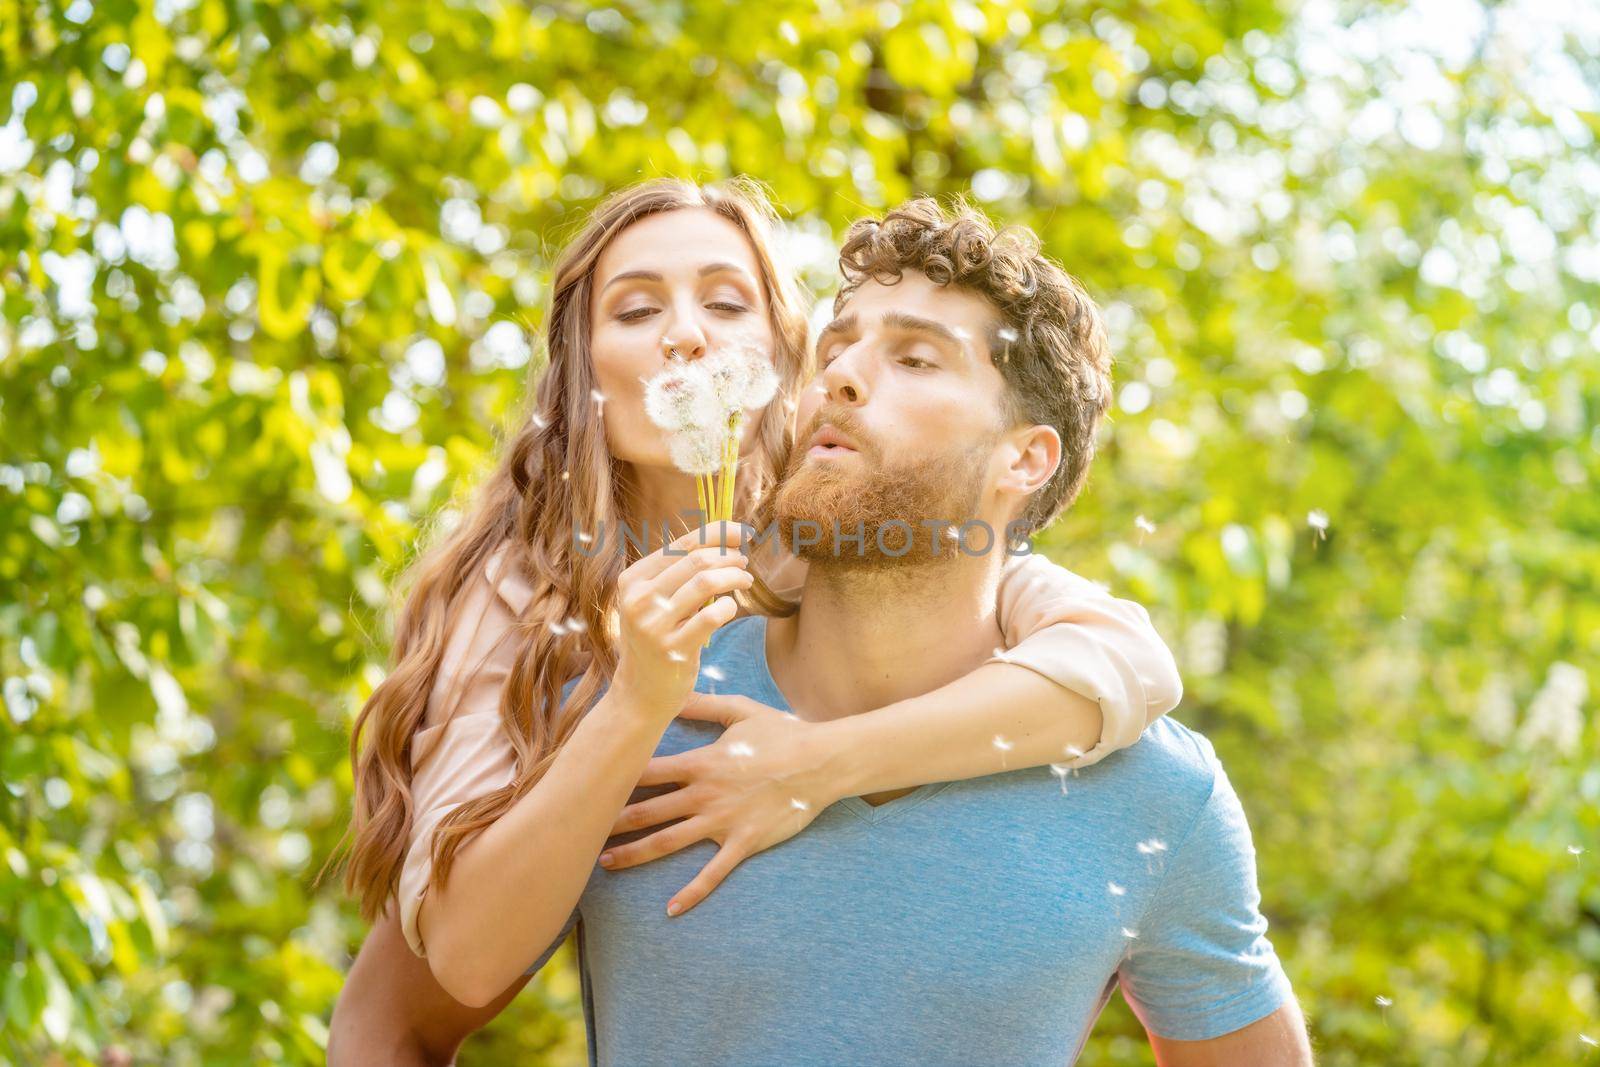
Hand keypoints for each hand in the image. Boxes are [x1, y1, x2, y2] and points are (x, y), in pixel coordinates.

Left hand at [598, 694, 840, 915]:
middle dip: (613, 822)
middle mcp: (704, 794)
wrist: (821, 761)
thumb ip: (703, 703)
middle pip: (648, 810)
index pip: (647, 772)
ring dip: (635, 853)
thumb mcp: (740, 711)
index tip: (590, 785)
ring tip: (607, 863)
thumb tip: (672, 689)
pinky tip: (670, 909)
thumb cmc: (783, 733)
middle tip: (582, 832)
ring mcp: (722, 822)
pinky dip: (691, 893)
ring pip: (669, 841)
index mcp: (701, 762)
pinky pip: (712, 873)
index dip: (617, 779)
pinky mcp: (743, 843)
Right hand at [611, 522, 752, 722]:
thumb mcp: (653, 602)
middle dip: (729, 556)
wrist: (640, 693)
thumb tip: (725, 539)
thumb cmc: (655, 639)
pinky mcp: (673, 649)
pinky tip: (732, 607)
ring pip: (706, 582)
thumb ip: (678, 573)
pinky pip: (712, 616)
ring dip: (734, 576)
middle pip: (696, 560)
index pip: (680, 544)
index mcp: (632, 580)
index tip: (741, 531)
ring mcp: (654, 625)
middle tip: (744, 562)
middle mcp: (639, 599)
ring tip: (745, 580)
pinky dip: (730, 606)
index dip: (716, 532)